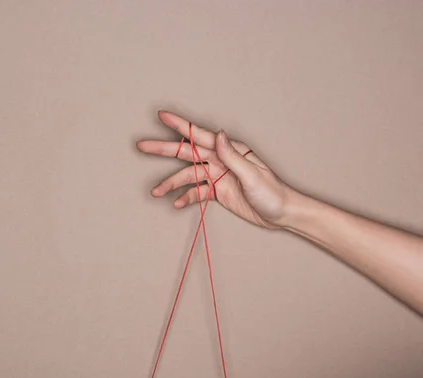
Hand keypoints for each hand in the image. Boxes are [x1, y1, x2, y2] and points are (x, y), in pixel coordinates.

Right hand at [137, 111, 295, 228]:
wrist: (281, 214)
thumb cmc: (272, 193)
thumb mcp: (252, 174)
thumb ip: (232, 156)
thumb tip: (218, 135)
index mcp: (229, 150)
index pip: (200, 135)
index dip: (181, 126)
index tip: (162, 116)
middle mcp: (220, 160)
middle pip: (186, 153)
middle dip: (163, 150)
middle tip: (142, 146)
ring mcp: (217, 176)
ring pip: (187, 176)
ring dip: (171, 184)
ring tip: (156, 192)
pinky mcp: (217, 191)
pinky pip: (196, 192)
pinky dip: (185, 197)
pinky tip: (176, 203)